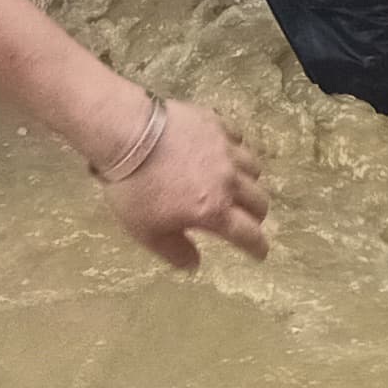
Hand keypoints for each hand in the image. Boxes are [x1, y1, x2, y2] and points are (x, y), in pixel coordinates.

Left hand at [100, 99, 270, 269]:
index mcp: (213, 210)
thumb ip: (175, 252)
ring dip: (248, 181)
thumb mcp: (147, 232)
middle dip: (255, 216)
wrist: (127, 134)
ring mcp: (225, 148)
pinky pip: (237, 138)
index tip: (259, 253)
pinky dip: (234, 149)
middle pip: (260, 201)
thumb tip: (195, 265)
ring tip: (234, 183)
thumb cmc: (134, 187)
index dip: (257, 247)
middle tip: (243, 218)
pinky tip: (220, 152)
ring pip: (254, 168)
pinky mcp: (216, 123)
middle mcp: (227, 180)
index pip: (249, 234)